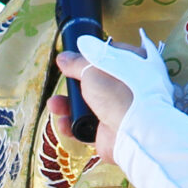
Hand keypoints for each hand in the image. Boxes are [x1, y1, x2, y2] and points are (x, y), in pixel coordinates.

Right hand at [47, 50, 135, 167]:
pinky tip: (64, 123)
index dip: (90, 56)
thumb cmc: (119, 91)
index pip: (110, 55)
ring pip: (87, 106)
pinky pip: (86, 128)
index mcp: (133, 64)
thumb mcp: (93, 68)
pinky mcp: (109, 132)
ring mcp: (118, 110)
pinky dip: (73, 126)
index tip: (74, 57)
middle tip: (65, 82)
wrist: (133, 130)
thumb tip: (62, 58)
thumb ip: (76, 62)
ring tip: (54, 105)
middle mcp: (128, 87)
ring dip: (67, 105)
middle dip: (74, 84)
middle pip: (95, 82)